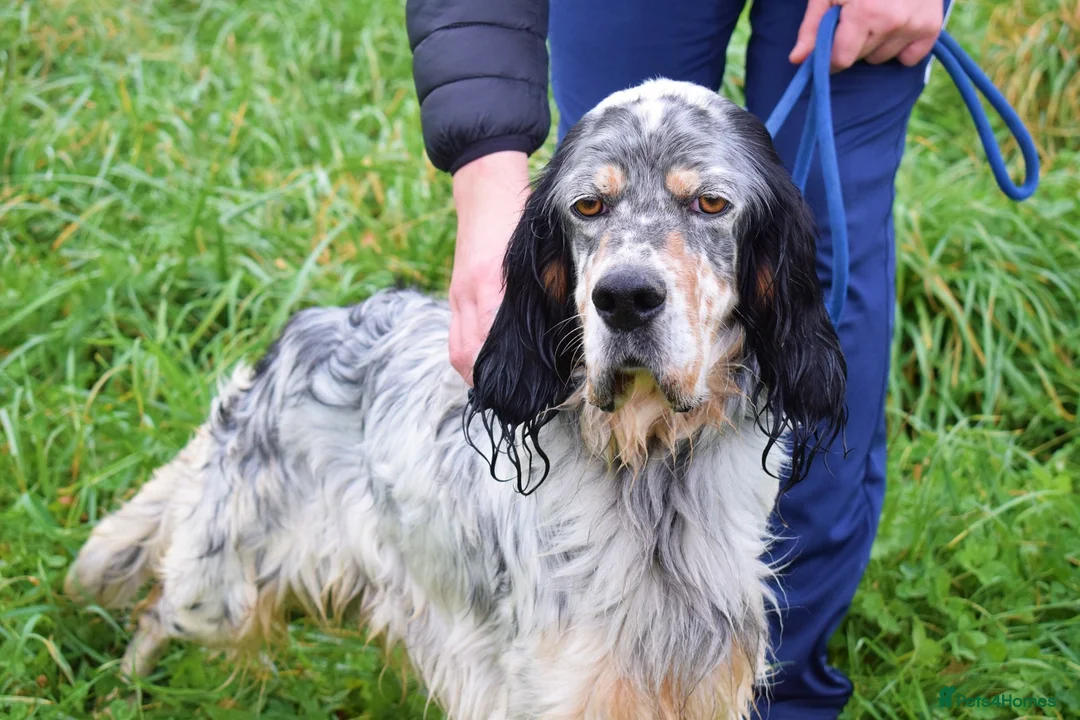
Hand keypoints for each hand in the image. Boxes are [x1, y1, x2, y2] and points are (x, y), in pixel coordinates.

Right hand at [448, 151, 529, 385]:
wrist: (482, 189)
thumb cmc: (517, 220)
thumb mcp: (538, 252)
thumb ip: (551, 289)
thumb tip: (573, 330)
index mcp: (491, 283)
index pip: (494, 340)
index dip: (513, 370)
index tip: (538, 390)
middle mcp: (470, 293)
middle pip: (469, 357)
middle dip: (489, 385)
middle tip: (519, 403)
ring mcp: (458, 296)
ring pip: (460, 353)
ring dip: (477, 377)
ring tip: (501, 395)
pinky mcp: (454, 295)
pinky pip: (457, 339)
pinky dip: (470, 360)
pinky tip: (488, 371)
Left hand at [790, 0, 943, 71]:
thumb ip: (812, 27)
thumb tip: (797, 60)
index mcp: (866, 13)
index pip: (841, 60)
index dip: (829, 57)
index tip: (827, 47)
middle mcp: (894, 21)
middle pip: (861, 57)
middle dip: (853, 43)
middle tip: (856, 15)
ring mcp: (916, 24)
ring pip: (883, 58)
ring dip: (876, 43)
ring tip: (878, 13)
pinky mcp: (932, 26)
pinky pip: (910, 58)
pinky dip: (901, 46)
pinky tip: (896, 25)